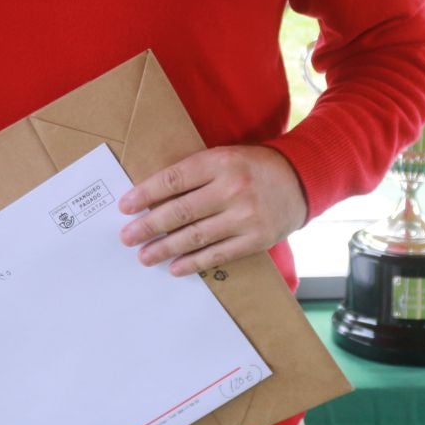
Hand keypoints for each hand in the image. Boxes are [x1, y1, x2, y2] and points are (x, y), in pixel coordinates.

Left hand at [117, 145, 307, 276]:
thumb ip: (194, 174)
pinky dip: (194, 262)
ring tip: (145, 255)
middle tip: (127, 237)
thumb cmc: (252, 166)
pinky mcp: (256, 239)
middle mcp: (232, 188)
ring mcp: (246, 216)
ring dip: (166, 248)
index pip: (174, 179)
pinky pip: (218, 254)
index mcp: (220, 162)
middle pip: (181, 211)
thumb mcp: (223, 157)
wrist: (299, 179)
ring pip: (196, 236)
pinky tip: (175, 267)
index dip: (146, 194)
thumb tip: (153, 197)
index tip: (125, 207)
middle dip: (149, 226)